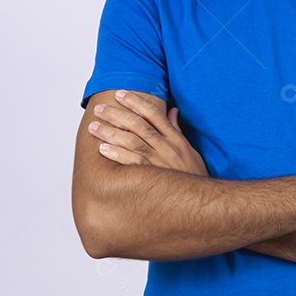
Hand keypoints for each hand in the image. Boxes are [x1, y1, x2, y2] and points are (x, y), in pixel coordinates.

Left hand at [88, 90, 209, 176]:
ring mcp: (159, 162)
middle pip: (138, 124)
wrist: (202, 201)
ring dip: (110, 132)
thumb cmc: (194, 176)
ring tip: (94, 127)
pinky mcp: (151, 177)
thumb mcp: (189, 150)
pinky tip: (102, 148)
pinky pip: (131, 162)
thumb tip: (172, 111)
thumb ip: (177, 130)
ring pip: (131, 141)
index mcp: (174, 139)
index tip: (120, 94)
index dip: (136, 102)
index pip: (153, 114)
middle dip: (116, 114)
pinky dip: (116, 154)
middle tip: (100, 109)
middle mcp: (166, 147)